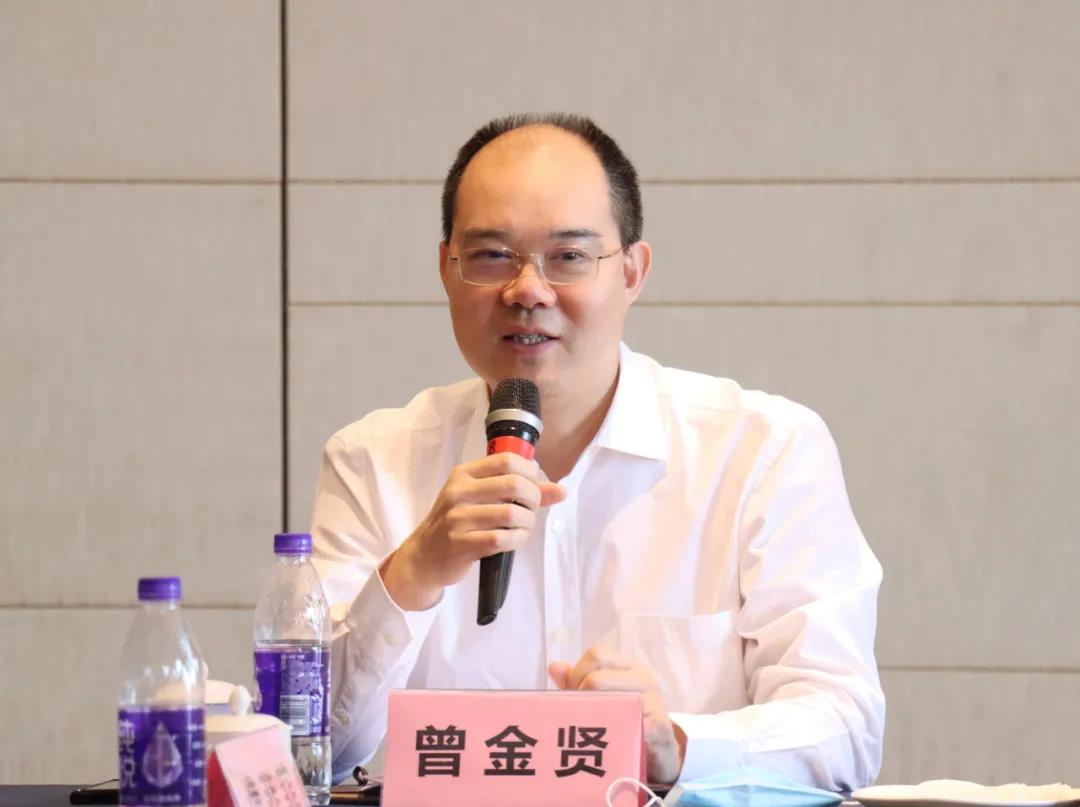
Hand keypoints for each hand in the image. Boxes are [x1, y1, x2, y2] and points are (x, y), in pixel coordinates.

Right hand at [381, 452, 565, 609]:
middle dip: (533, 498)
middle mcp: (459, 492)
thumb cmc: (457, 522)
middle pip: (514, 484)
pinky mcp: (461, 543)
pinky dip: (517, 539)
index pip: (506, 460)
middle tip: (531, 509)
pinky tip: (514, 540)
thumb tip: (561, 491)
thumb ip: (520, 491)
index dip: (530, 472)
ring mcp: (458, 518)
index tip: (533, 486)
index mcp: (464, 474)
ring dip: (527, 522)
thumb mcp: (480, 499)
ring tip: (523, 527)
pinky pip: (502, 538)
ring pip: (511, 513)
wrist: (425, 556)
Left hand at [548, 645, 686, 784]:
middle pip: (597, 679)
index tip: (570, 696)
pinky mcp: (660, 728)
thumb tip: (554, 667)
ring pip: (612, 702)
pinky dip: (612, 737)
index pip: (597, 655)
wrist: (663, 754)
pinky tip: (604, 747)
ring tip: (583, 734)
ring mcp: (655, 702)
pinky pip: (630, 727)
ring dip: (590, 720)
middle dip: (577, 700)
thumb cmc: (627, 720)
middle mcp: (644, 678)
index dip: (576, 674)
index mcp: (629, 666)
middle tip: (573, 719)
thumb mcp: (604, 699)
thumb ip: (578, 683)